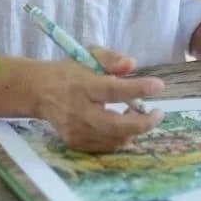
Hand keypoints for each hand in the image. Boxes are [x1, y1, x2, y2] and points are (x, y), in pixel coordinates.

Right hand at [26, 46, 164, 152]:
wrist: (41, 91)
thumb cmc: (71, 69)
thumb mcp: (89, 54)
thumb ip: (111, 58)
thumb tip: (132, 64)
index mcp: (83, 85)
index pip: (113, 90)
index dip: (138, 89)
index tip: (159, 86)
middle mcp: (79, 111)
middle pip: (115, 125)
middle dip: (142, 122)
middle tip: (159, 113)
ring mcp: (76, 130)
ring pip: (114, 139)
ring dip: (134, 129)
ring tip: (141, 115)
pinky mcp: (75, 142)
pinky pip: (105, 145)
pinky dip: (121, 137)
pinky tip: (126, 124)